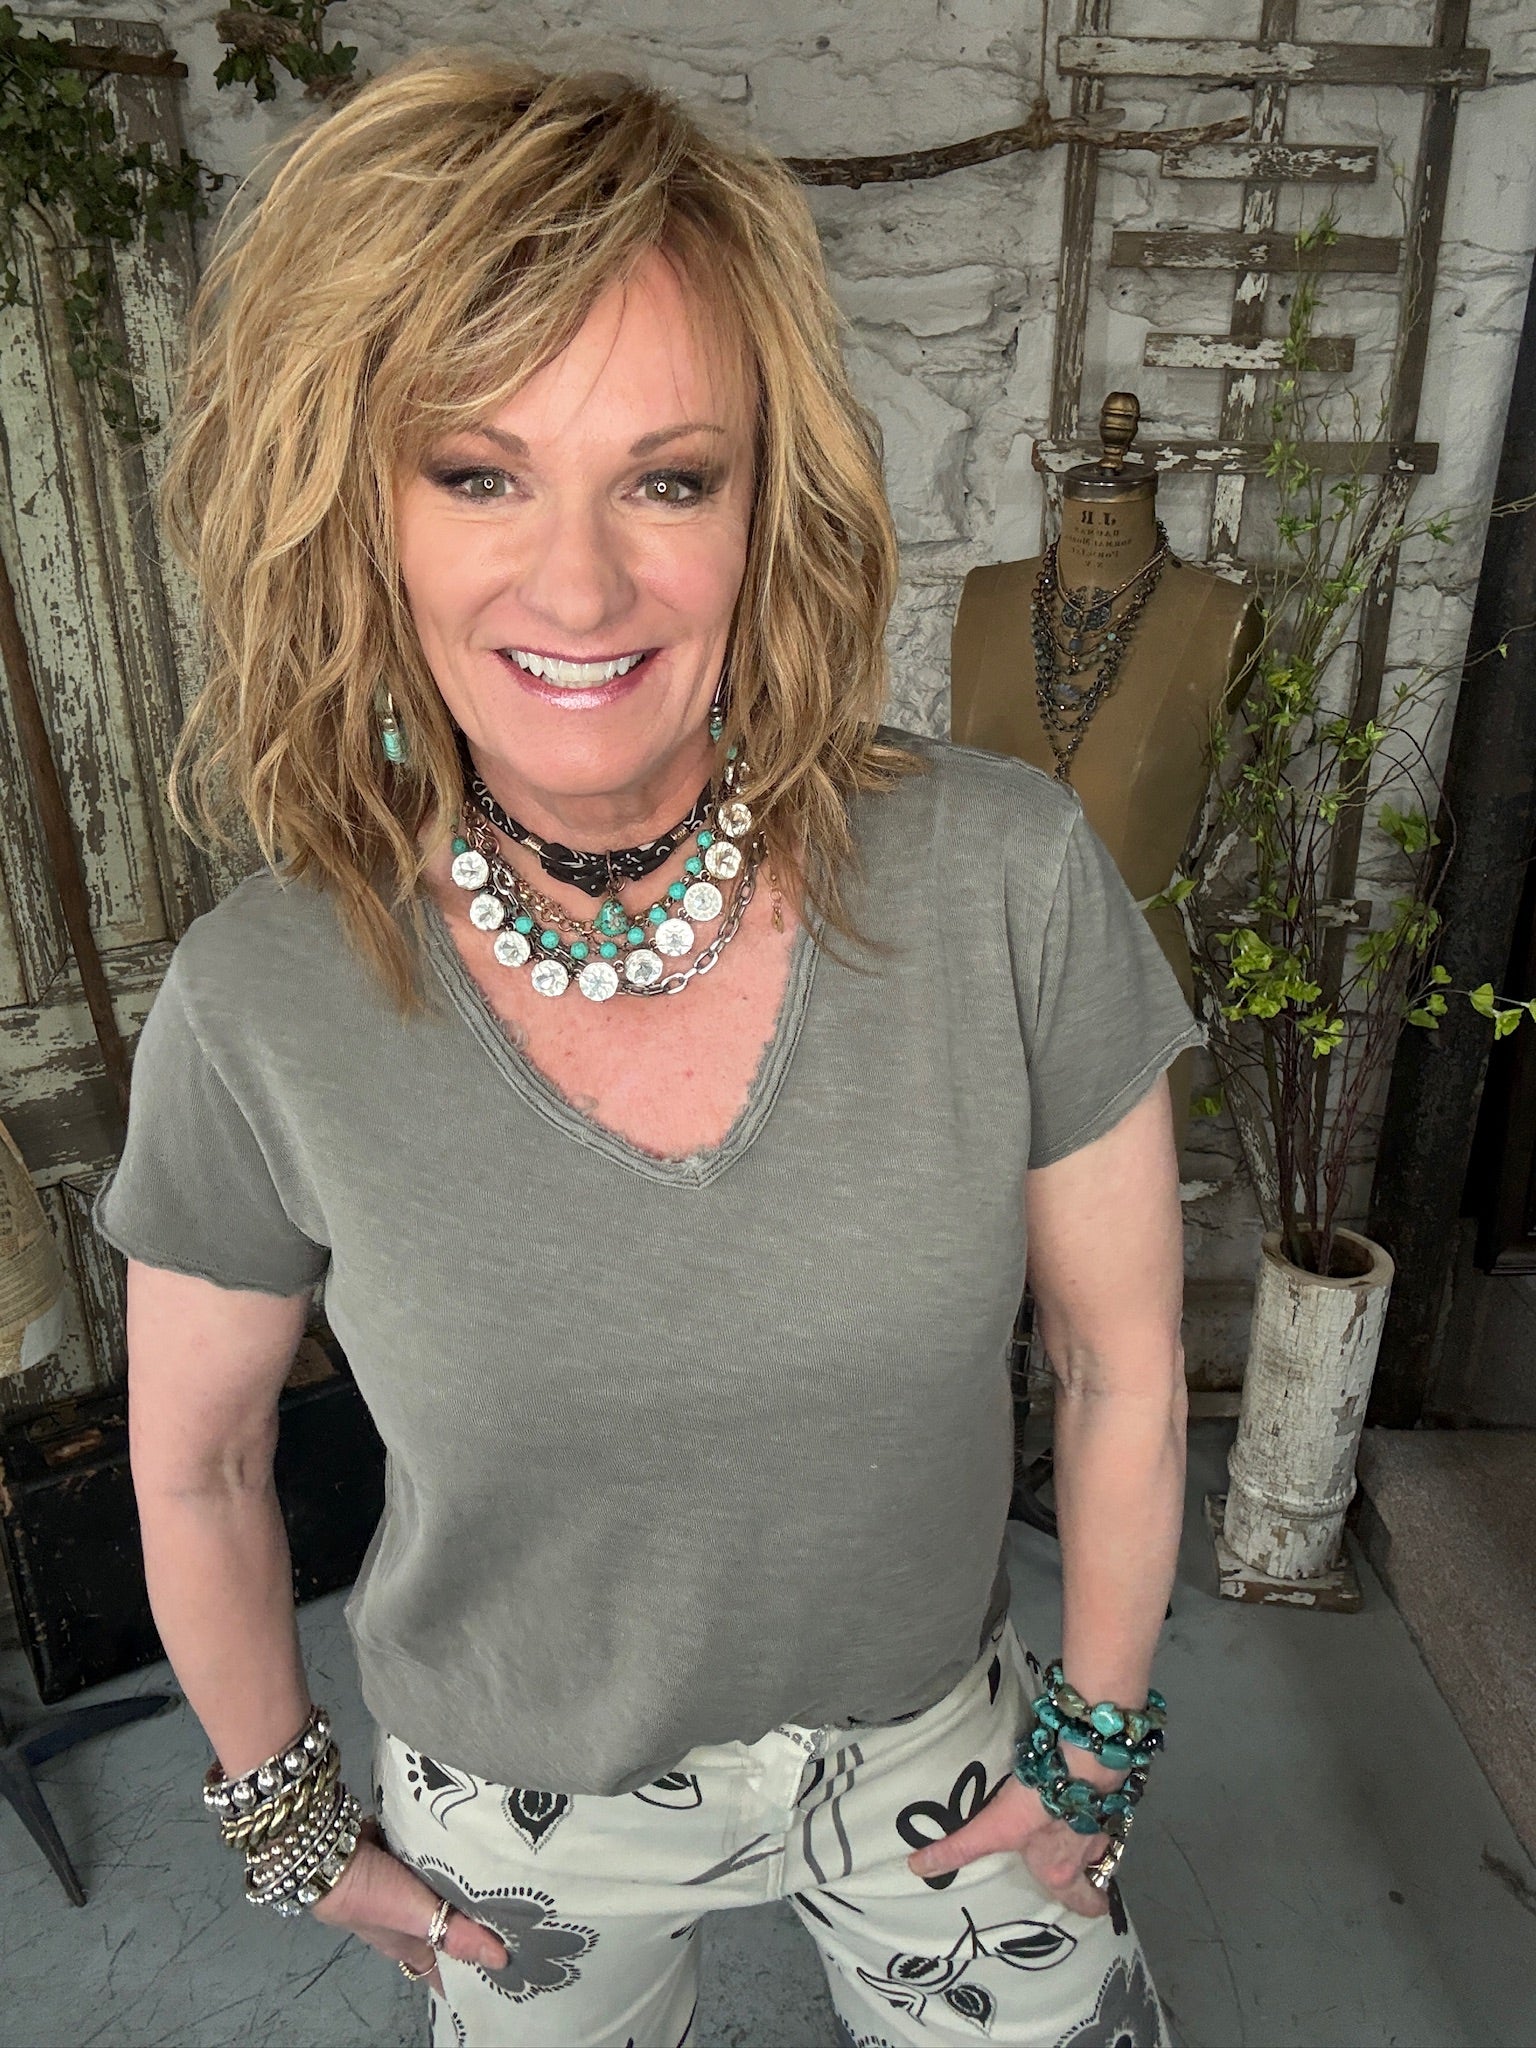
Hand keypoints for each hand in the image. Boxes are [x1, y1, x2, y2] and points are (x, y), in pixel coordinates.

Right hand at [310, 1820, 509, 1991]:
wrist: (330, 1852)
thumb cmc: (370, 1896)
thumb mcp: (415, 1916)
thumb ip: (454, 1934)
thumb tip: (500, 1961)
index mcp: (411, 1943)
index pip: (443, 1969)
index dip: (467, 1974)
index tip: (502, 1971)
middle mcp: (407, 1919)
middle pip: (445, 1926)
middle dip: (474, 1921)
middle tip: (518, 1911)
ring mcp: (401, 1887)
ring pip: (439, 1891)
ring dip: (463, 1883)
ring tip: (505, 1873)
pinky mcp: (399, 1858)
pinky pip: (430, 1859)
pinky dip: (447, 1854)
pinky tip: (473, 1842)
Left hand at [905, 1776, 1109, 1919]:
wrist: (1075, 1764)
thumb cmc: (1034, 1809)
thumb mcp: (991, 1830)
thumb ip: (958, 1848)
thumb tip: (915, 1868)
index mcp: (1061, 1871)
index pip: (1086, 1902)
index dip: (1090, 1906)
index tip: (1093, 1907)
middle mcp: (1089, 1852)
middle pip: (1100, 1873)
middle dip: (1095, 1872)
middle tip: (1086, 1866)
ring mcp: (1104, 1821)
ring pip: (1104, 1838)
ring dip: (1093, 1834)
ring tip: (1079, 1823)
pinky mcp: (1110, 1791)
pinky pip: (1108, 1804)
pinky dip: (1100, 1801)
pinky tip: (1086, 1788)